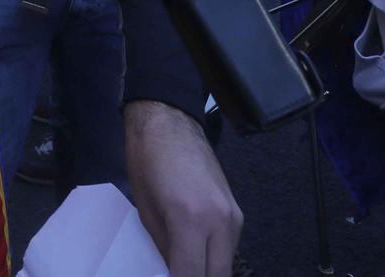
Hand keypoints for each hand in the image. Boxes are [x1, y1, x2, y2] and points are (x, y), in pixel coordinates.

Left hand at [125, 100, 241, 276]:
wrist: (169, 122)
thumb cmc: (147, 162)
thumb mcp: (147, 212)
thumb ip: (166, 250)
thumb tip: (173, 273)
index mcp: (191, 221)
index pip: (192, 276)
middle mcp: (221, 222)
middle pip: (219, 276)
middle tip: (177, 273)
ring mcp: (235, 217)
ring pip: (227, 265)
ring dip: (208, 271)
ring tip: (185, 264)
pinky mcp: (238, 211)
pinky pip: (229, 247)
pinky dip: (214, 257)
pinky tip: (196, 252)